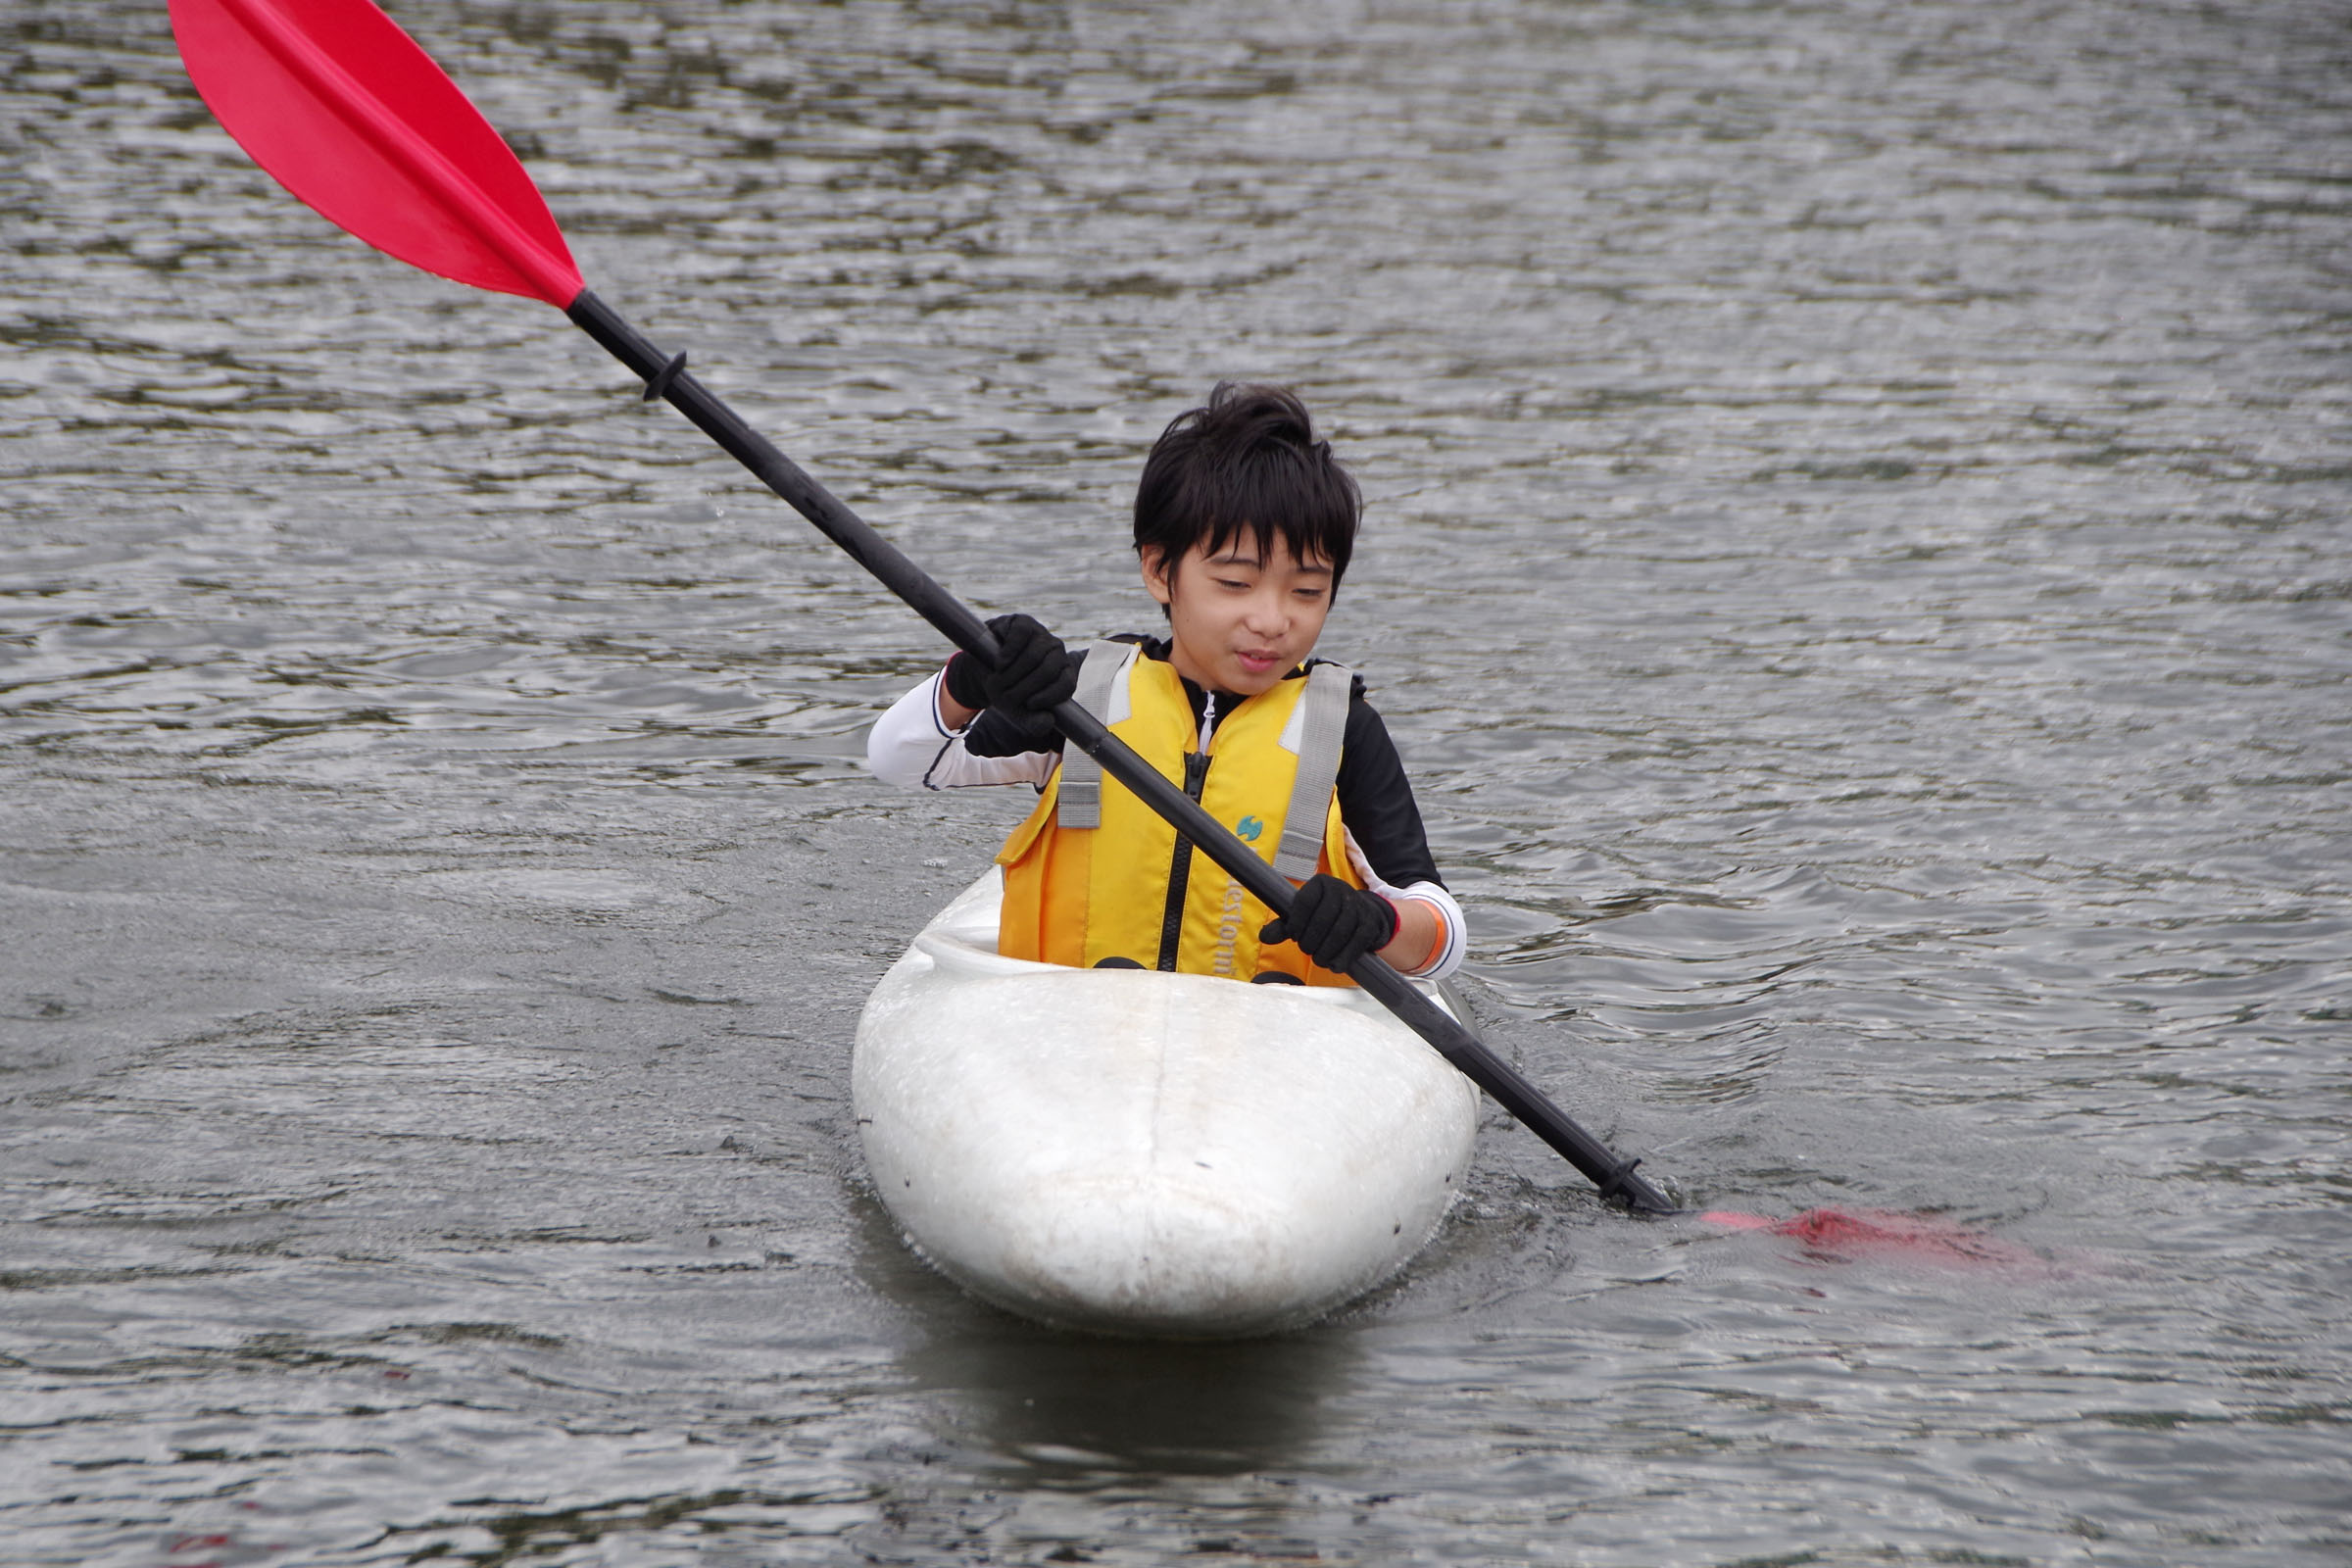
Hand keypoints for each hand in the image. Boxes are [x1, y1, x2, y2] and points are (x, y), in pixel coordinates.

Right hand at [944, 614, 1076, 737]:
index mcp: (1063, 672)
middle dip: (1025, 688)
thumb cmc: (1007, 692)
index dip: (1050, 696)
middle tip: (1006, 696)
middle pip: (1048, 670)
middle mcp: (1057, 651)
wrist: (984, 671)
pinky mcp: (1023, 623)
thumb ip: (1035, 723)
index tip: (1030, 705)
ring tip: (1000, 681)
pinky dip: (1009, 653)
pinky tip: (1000, 664)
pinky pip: (1021, 636)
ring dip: (1013, 673)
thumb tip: (1048, 721)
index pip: (1067, 683)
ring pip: (1034, 654)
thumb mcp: (1019, 712)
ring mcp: (1041, 635)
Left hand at [1259, 874, 1396, 974]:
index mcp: (1321, 883)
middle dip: (1310, 940)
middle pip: (1322, 919)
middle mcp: (1342, 890)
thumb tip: (1264, 937)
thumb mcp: (1303, 917)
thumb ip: (1284, 926)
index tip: (1294, 935)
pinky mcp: (1371, 924)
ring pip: (1340, 932)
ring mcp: (1359, 906)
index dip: (1296, 922)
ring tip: (1318, 959)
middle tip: (1306, 949)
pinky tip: (1334, 965)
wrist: (1363, 916)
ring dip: (1325, 951)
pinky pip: (1356, 943)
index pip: (1305, 901)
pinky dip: (1343, 958)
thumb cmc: (1326, 917)